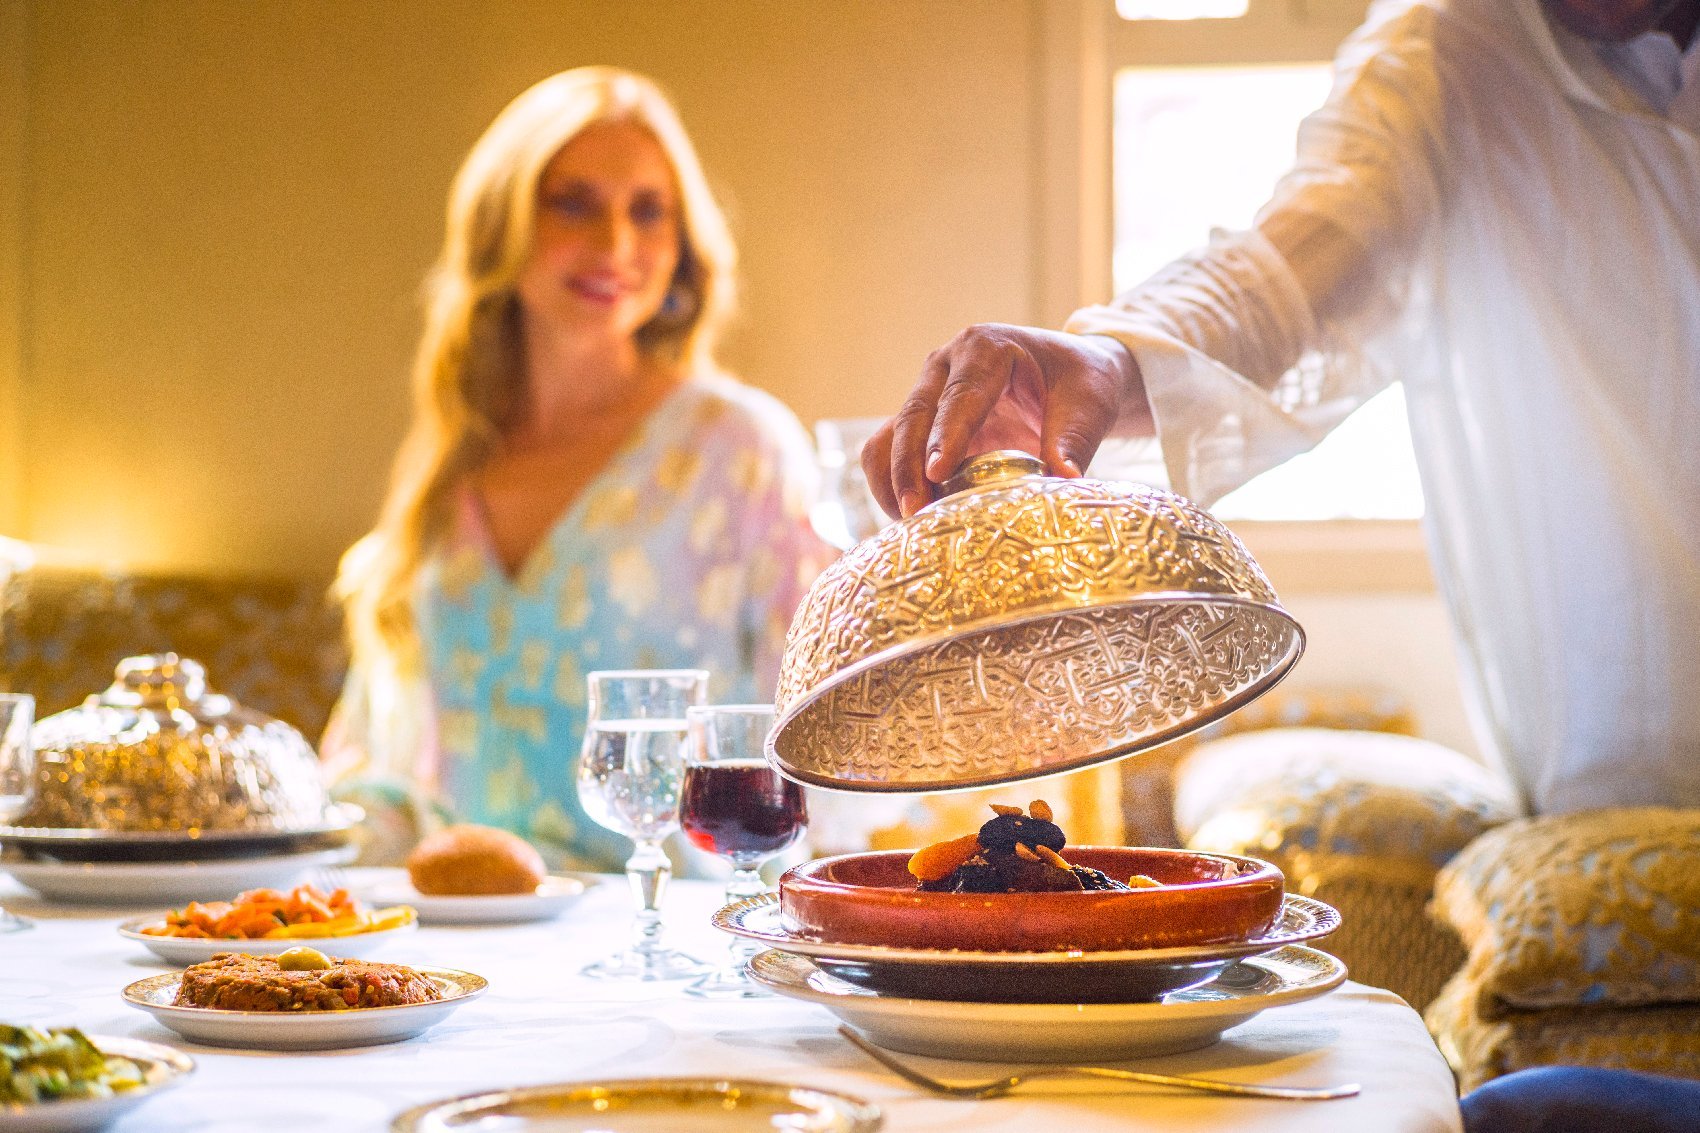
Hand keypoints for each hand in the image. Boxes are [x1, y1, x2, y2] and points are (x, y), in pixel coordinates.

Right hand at [861, 324, 1143, 517]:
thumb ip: (1073, 440)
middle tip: (917, 512)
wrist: (1070, 373)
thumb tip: (1064, 479)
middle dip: (909, 467)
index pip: (959, 395)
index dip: (946, 434)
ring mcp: (928, 393)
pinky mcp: (923, 424)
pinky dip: (893, 484)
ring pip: (889, 435)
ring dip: (893, 479)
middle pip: (913, 416)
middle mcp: (945, 365)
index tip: (937, 472)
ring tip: (913, 520)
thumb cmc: (1080, 381)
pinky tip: (914, 515)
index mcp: (985, 348)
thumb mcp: (1088, 404)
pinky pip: (888, 452)